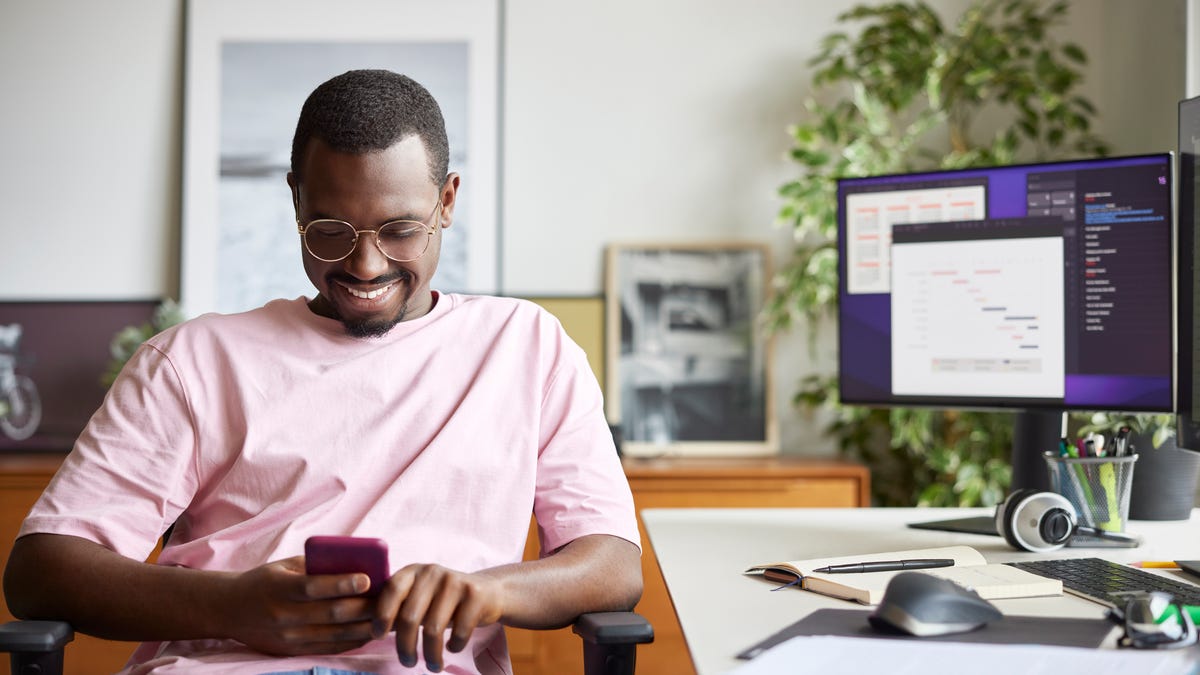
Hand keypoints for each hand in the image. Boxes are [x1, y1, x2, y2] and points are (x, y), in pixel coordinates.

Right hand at [224, 556, 376, 655]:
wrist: (230, 610)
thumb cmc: (263, 581)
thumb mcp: (284, 566)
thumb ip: (315, 566)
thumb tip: (355, 562)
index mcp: (280, 588)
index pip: (315, 587)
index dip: (343, 583)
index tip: (368, 578)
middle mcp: (284, 615)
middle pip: (331, 613)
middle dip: (364, 607)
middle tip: (390, 598)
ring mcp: (289, 637)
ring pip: (335, 634)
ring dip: (365, 627)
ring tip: (388, 617)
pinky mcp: (293, 651)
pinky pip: (329, 648)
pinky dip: (353, 641)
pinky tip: (370, 632)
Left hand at [375, 564, 503, 671]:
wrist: (488, 593)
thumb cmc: (443, 601)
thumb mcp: (419, 597)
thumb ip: (395, 608)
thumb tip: (360, 629)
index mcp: (414, 571)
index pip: (391, 589)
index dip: (381, 614)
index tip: (378, 636)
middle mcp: (433, 572)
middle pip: (410, 617)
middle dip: (406, 647)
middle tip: (408, 662)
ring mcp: (455, 581)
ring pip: (434, 629)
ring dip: (431, 655)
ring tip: (433, 665)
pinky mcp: (476, 594)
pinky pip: (459, 631)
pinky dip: (454, 646)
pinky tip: (453, 647)